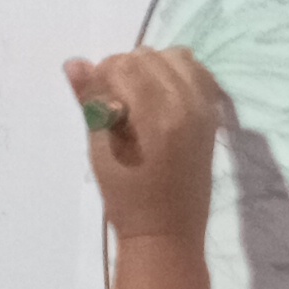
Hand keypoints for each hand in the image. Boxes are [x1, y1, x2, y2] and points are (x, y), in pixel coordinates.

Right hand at [64, 45, 225, 247]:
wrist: (167, 232)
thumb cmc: (126, 198)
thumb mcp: (100, 151)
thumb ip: (91, 103)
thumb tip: (75, 63)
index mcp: (156, 116)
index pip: (123, 66)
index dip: (102, 77)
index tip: (97, 102)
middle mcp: (187, 104)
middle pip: (149, 57)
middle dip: (124, 71)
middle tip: (115, 105)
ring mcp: (205, 108)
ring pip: (176, 57)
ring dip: (152, 67)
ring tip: (139, 98)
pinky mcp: (213, 115)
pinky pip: (198, 72)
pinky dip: (177, 73)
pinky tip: (162, 96)